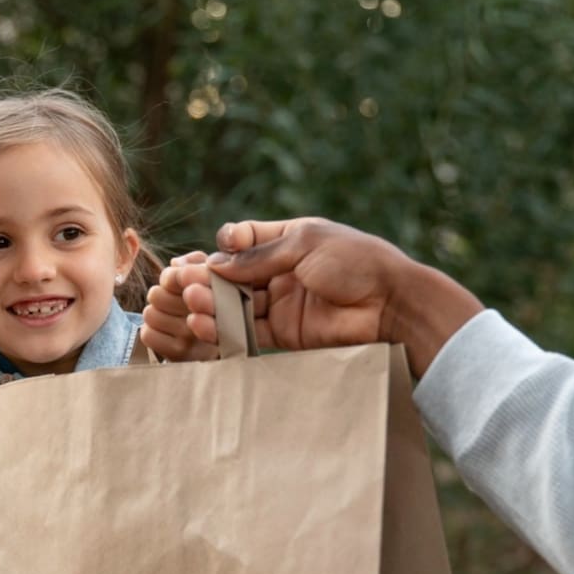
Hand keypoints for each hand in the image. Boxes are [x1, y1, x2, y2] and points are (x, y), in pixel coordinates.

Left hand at [140, 251, 219, 360]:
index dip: (175, 276)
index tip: (180, 279)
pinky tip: (166, 333)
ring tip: (169, 316)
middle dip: (162, 294)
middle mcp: (211, 317)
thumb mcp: (212, 276)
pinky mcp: (181, 356)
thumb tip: (176, 264)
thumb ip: (196, 262)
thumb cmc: (211, 302)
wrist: (218, 347)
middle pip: (158, 294)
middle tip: (172, 301)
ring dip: (155, 313)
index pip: (182, 276)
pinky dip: (152, 332)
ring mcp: (196, 338)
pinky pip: (148, 335)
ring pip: (150, 314)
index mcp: (222, 292)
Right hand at [149, 218, 483, 376]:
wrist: (391, 304)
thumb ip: (259, 256)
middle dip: (207, 280)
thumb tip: (216, 262)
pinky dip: (225, 329)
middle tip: (181, 283)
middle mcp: (281, 272)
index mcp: (288, 240)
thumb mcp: (304, 244)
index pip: (243, 243)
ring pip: (236, 305)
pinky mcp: (284, 333)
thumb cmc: (355, 261)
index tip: (198, 257)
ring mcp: (281, 304)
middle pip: (233, 277)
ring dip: (211, 304)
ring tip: (191, 303)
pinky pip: (247, 332)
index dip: (220, 250)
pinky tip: (203, 324)